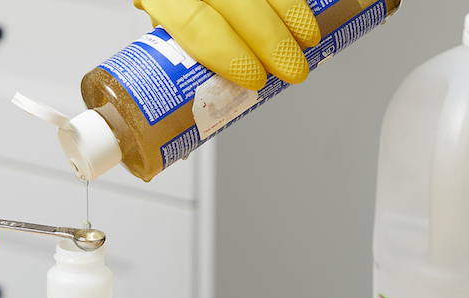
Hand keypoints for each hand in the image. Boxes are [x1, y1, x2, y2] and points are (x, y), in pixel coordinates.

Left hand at [134, 0, 320, 89]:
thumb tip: (192, 115)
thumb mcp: (161, 20)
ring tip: (308, 41)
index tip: (254, 78)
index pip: (196, 23)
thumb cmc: (171, 0)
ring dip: (291, 12)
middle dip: (270, 39)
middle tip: (291, 70)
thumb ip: (177, 53)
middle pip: (237, 3)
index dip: (228, 53)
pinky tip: (306, 14)